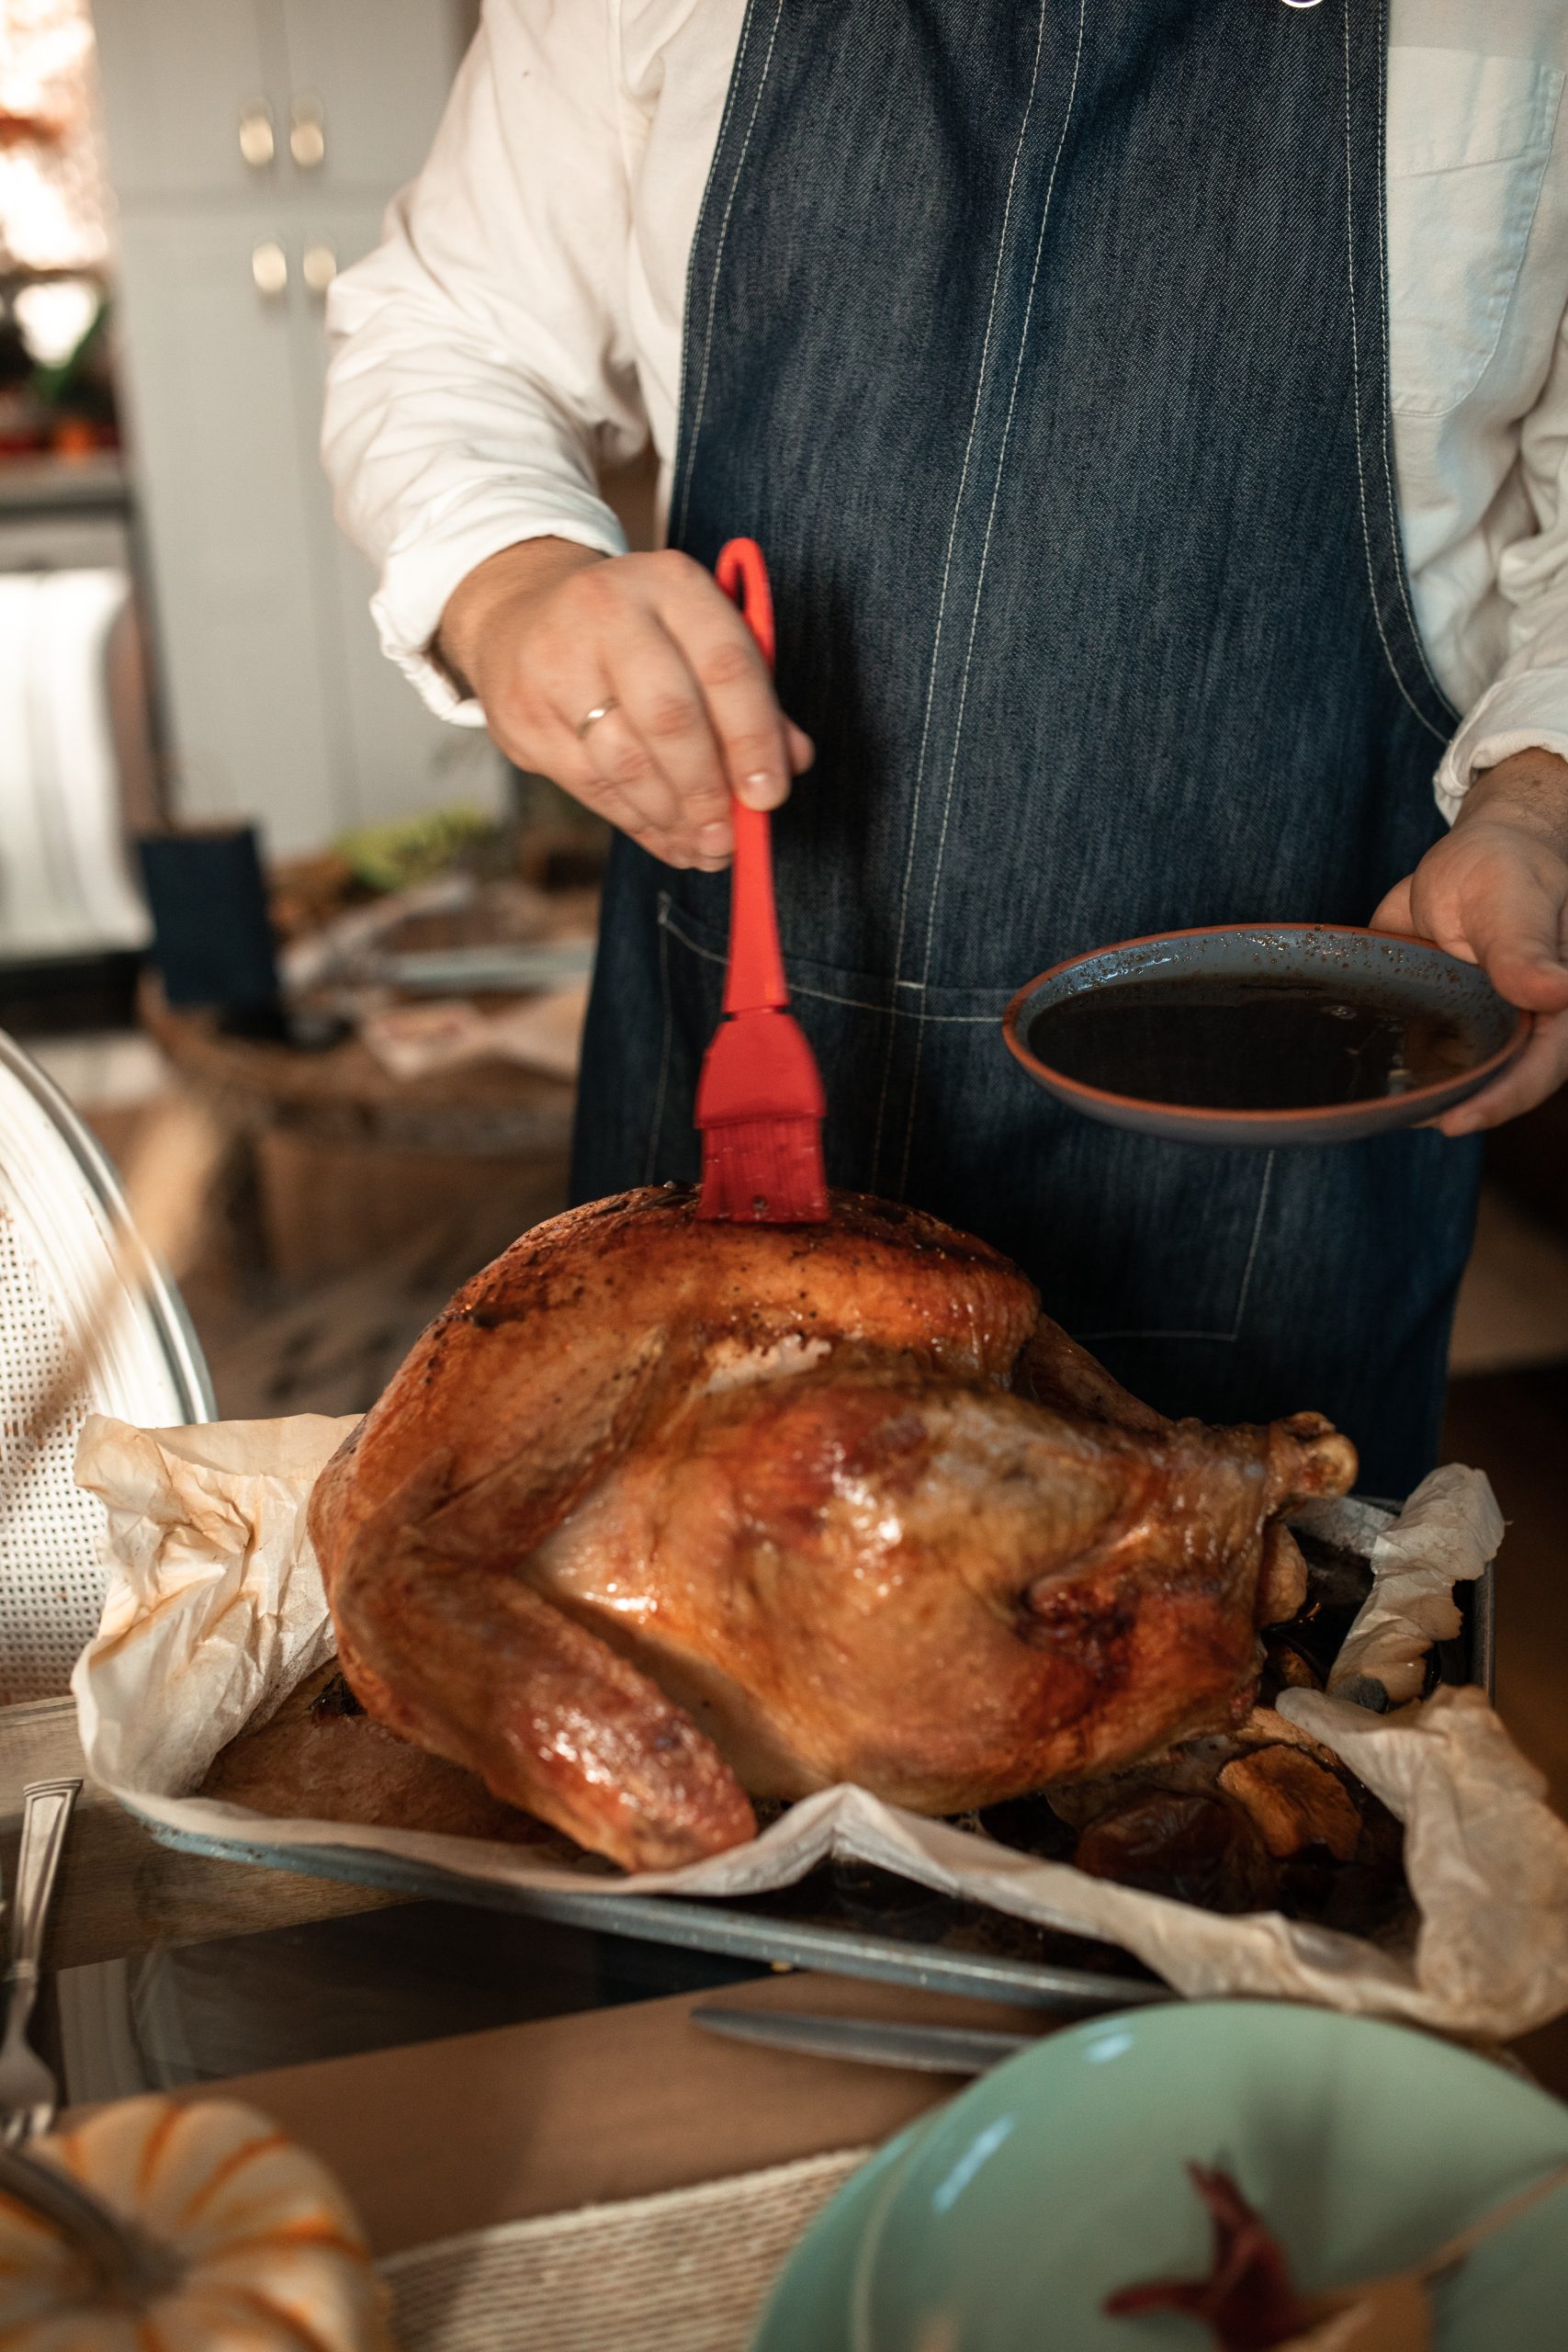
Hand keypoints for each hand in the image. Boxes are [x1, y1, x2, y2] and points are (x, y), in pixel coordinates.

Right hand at [437, 538, 813, 869]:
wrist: (522, 613)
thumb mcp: (698, 637)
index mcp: (671, 583)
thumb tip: (792, 761)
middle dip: (707, 789)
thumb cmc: (639, 635)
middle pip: (669, 717)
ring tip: (705, 848)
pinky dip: (638, 822)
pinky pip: (590, 784)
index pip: (725, 666)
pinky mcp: (524, 714)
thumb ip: (752, 696)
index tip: (769, 796)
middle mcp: (608, 611)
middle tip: (730, 837)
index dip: (753, 739)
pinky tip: (668, 839)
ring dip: (672, 816)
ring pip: (625, 760)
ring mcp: (555, 661)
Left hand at [1370, 747, 1567, 1134]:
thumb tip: (1557, 992)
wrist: (1472, 853)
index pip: (1539, 1067)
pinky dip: (1393, 1067)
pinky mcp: (1441, 1024)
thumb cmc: (1508, 866)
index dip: (1501, 1100)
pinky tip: (1360, 1075)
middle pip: (1494, 1085)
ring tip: (1373, 1104)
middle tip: (1400, 1118)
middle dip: (1449, 1107)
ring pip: (1454, 1079)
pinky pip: (1418, 1057)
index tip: (1454, 1122)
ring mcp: (1479, 1030)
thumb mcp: (1514, 901)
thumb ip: (1525, 951)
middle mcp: (1522, 1027)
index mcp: (1559, 1006)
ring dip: (1416, 1094)